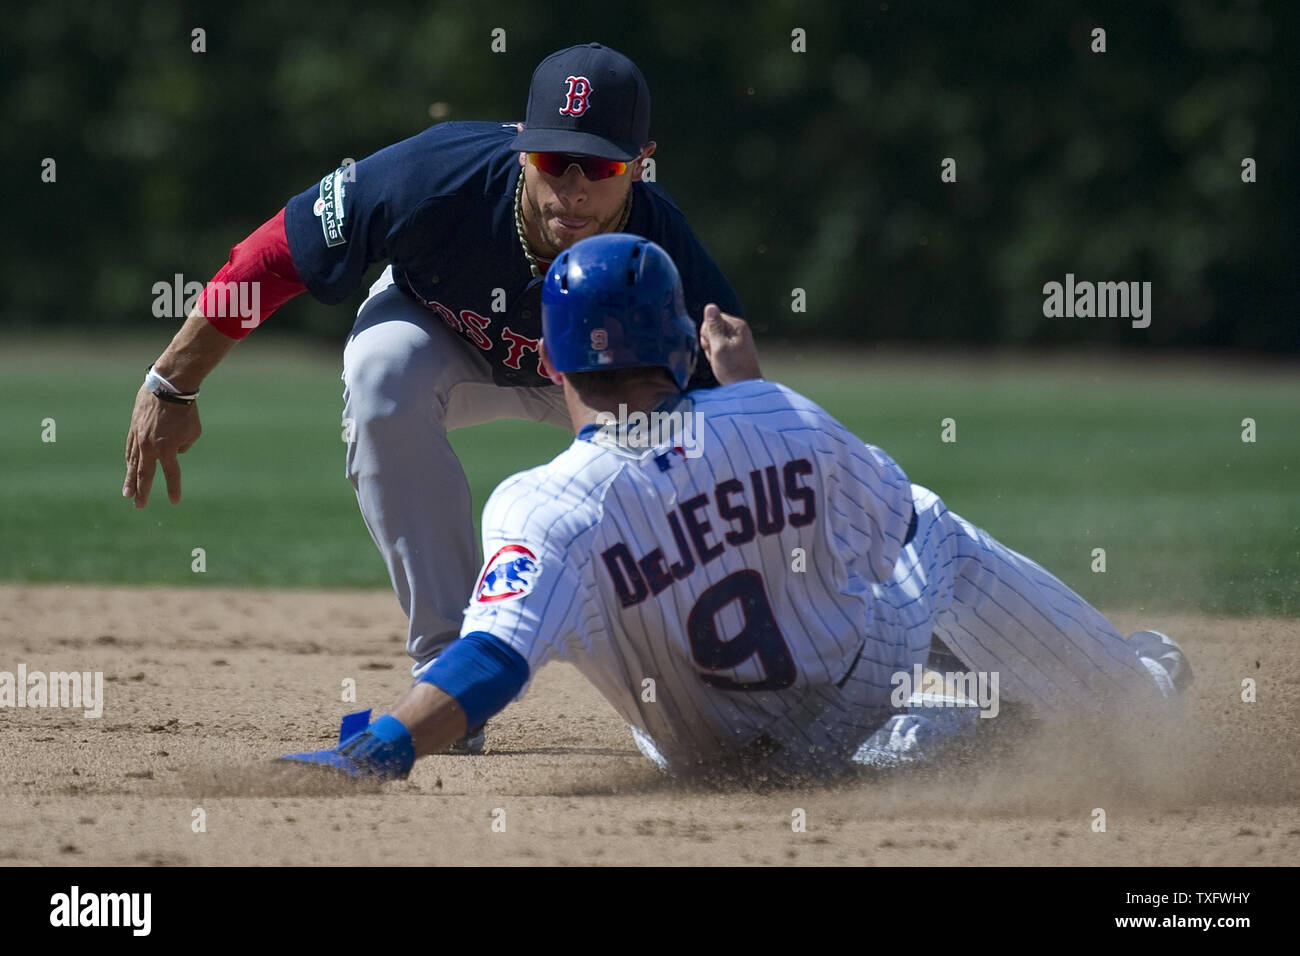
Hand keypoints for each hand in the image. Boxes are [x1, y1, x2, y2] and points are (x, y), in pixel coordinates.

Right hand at [122, 386, 201, 507]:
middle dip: (142, 491)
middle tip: (138, 505)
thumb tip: (173, 453)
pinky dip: (130, 460)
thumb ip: (183, 447)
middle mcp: (150, 446)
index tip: (175, 502)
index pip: (172, 474)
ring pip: (133, 463)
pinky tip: (129, 468)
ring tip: (127, 493)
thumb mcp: (193, 433)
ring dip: (130, 479)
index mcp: (167, 449)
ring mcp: (139, 437)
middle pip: (145, 474)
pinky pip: (130, 448)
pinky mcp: (133, 428)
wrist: (168, 387)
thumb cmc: (186, 411)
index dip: (173, 488)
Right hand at [699, 304, 761, 384]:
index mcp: (737, 326)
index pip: (712, 318)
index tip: (712, 345)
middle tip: (716, 354)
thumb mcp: (719, 346)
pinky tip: (721, 362)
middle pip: (712, 327)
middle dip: (709, 341)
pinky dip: (716, 354)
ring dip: (712, 349)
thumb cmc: (733, 369)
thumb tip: (710, 306)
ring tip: (719, 360)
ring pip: (714, 338)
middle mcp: (738, 330)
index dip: (707, 332)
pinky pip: (718, 346)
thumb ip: (713, 326)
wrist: (744, 387)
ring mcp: (737, 339)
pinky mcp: (735, 348)